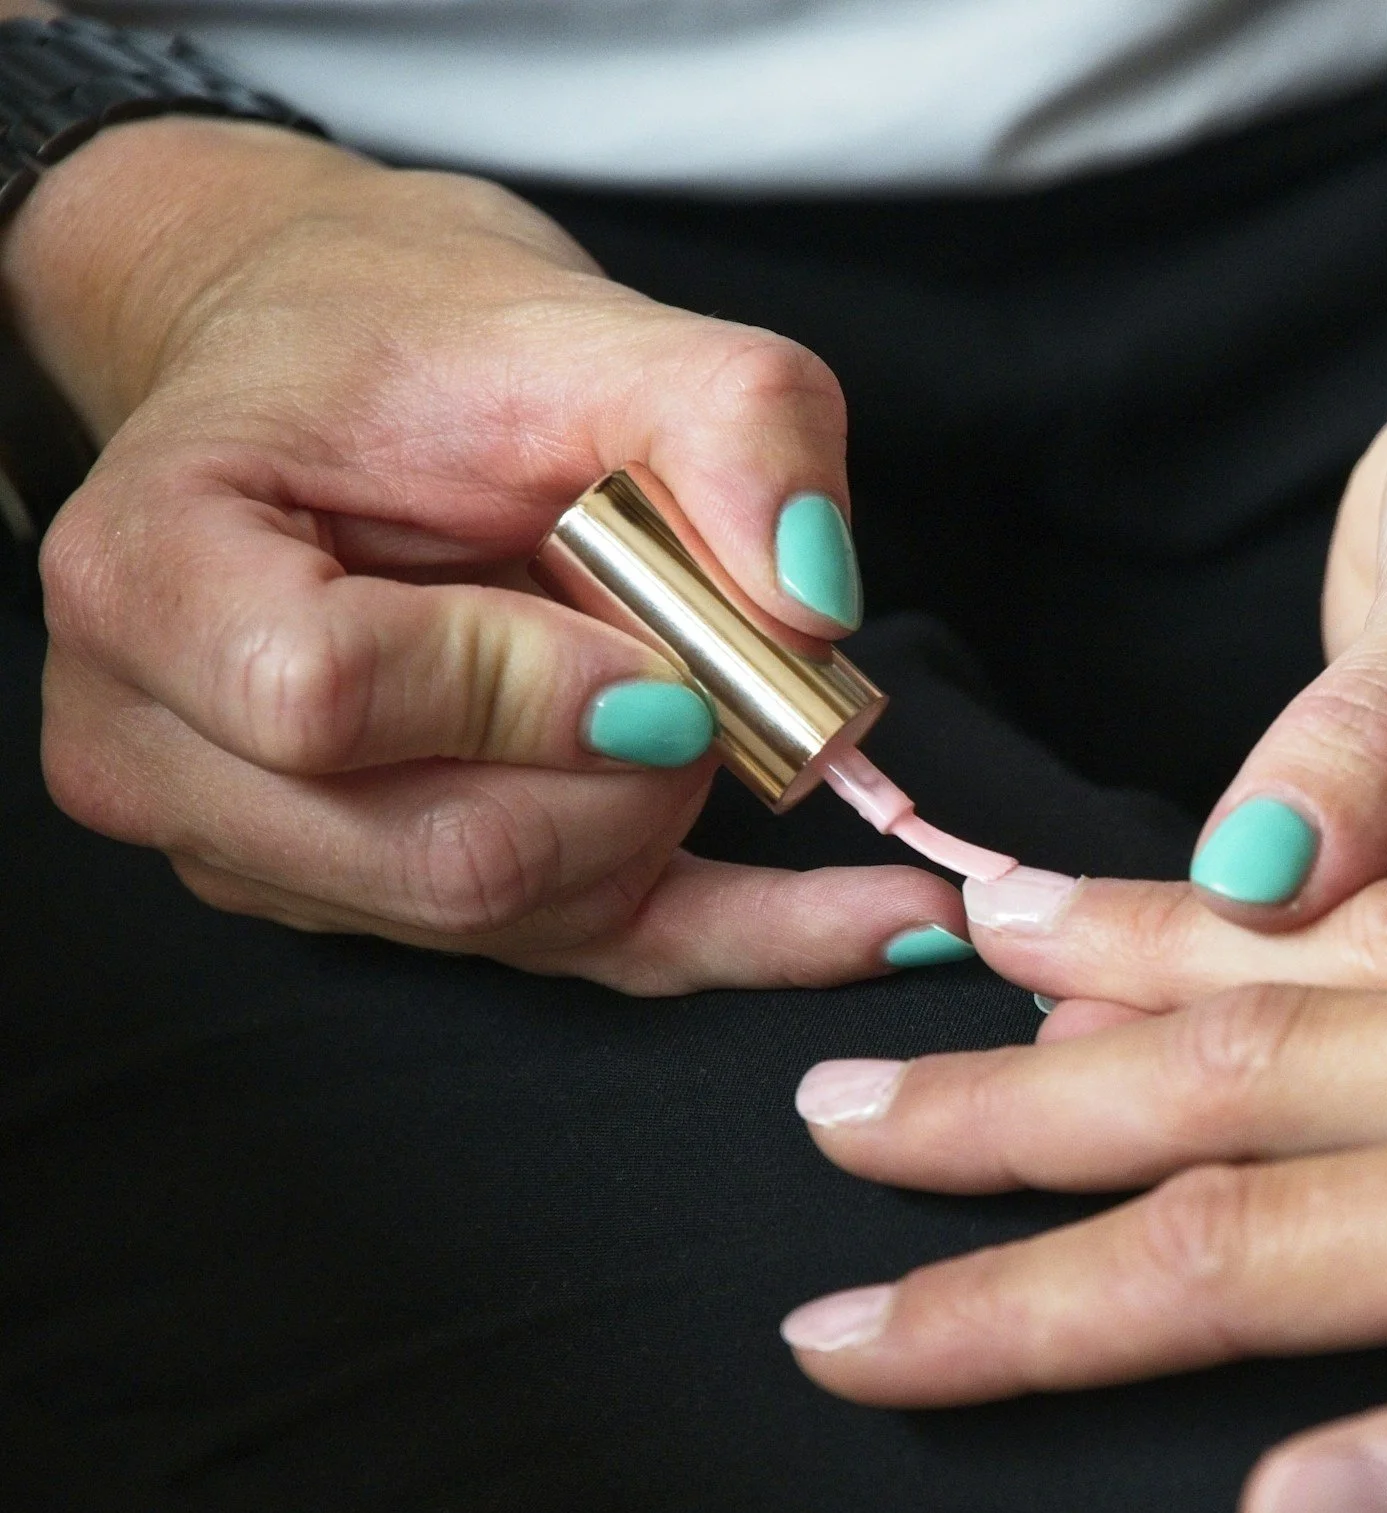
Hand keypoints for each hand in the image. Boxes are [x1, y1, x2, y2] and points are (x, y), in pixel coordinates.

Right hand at [14, 119, 962, 991]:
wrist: (344, 387)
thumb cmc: (420, 350)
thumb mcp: (584, 324)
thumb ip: (726, 422)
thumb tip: (815, 602)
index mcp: (147, 575)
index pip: (319, 699)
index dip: (523, 688)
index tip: (655, 649)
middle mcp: (163, 746)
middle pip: (445, 856)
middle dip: (635, 775)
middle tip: (708, 667)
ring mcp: (265, 851)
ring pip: (518, 922)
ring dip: (667, 819)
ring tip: (707, 697)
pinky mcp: (388, 907)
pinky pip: (585, 960)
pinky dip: (752, 939)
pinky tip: (886, 918)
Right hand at [786, 854, 1386, 1512]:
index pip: (1230, 1258)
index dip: (1022, 1307)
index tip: (858, 1334)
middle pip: (1238, 1073)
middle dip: (1020, 1108)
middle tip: (843, 1113)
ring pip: (1341, 945)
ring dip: (1152, 951)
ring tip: (996, 934)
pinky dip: (1365, 866)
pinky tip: (1306, 858)